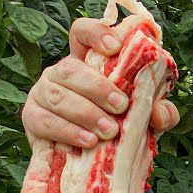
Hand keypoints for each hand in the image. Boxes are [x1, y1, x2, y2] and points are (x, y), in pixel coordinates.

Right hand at [22, 18, 178, 148]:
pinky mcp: (33, 117)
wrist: (94, 159)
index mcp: (87, 61)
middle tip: (121, 106)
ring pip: (58, 95)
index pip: (82, 33)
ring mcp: (43, 93)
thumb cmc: (119, 126)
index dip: (95, 33)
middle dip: (97, 88)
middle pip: (70, 68)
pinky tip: (88, 141)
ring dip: (86, 113)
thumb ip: (159, 112)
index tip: (114, 47)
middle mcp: (61, 72)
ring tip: (109, 131)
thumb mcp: (144, 118)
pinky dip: (68, 131)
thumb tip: (160, 112)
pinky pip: (45, 120)